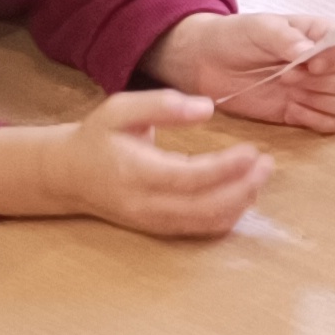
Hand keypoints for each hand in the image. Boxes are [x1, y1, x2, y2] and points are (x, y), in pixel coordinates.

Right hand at [0, 89, 266, 237]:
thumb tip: (207, 107)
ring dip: (242, 202)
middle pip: (207, 206)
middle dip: (244, 187)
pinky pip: (203, 229)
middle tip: (267, 163)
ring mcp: (155, 222)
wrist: (68, 175)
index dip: (228, 167)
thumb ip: (162, 104)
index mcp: (136, 173)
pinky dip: (229, 214)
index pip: (192, 177)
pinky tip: (243, 192)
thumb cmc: (97, 138)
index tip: (253, 150)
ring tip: (260, 175)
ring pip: (209, 222)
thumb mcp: (120, 109)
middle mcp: (147, 204)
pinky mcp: (162, 230)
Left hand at [149, 9, 334, 134]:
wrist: (207, 64)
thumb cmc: (235, 38)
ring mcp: (320, 91)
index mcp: (322, 35)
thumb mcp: (258, 28)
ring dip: (326, 103)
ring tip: (291, 93)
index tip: (310, 63)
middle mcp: (329, 64)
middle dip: (324, 83)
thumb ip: (286, 38)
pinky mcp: (309, 114)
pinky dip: (318, 121)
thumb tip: (310, 52)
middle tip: (286, 77)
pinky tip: (292, 110)